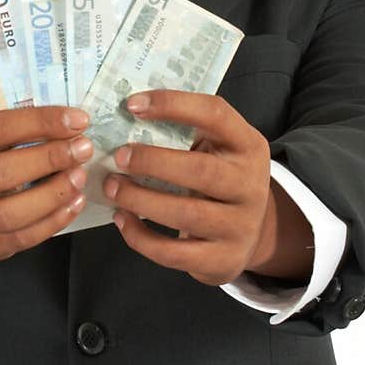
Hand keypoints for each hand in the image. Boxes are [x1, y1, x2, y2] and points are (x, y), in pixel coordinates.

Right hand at [0, 105, 93, 260]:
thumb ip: (4, 123)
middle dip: (48, 159)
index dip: (38, 123)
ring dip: (52, 195)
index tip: (76, 119)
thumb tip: (62, 120)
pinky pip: (18, 240)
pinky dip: (51, 223)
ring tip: (79, 177)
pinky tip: (73, 204)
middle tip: (82, 149)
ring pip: (8, 214)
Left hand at [102, 89, 273, 285]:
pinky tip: (121, 219)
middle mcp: (250, 185)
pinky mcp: (223, 260)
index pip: (216, 114)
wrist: (253, 232)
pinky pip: (175, 252)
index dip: (173, 105)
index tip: (132, 105)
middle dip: (153, 162)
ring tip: (112, 188)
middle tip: (118, 156)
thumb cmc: (220, 180)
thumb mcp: (217, 149)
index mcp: (248, 146)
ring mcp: (240, 226)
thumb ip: (186, 133)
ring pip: (187, 214)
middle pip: (201, 171)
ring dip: (140, 200)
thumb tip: (127, 115)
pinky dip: (141, 237)